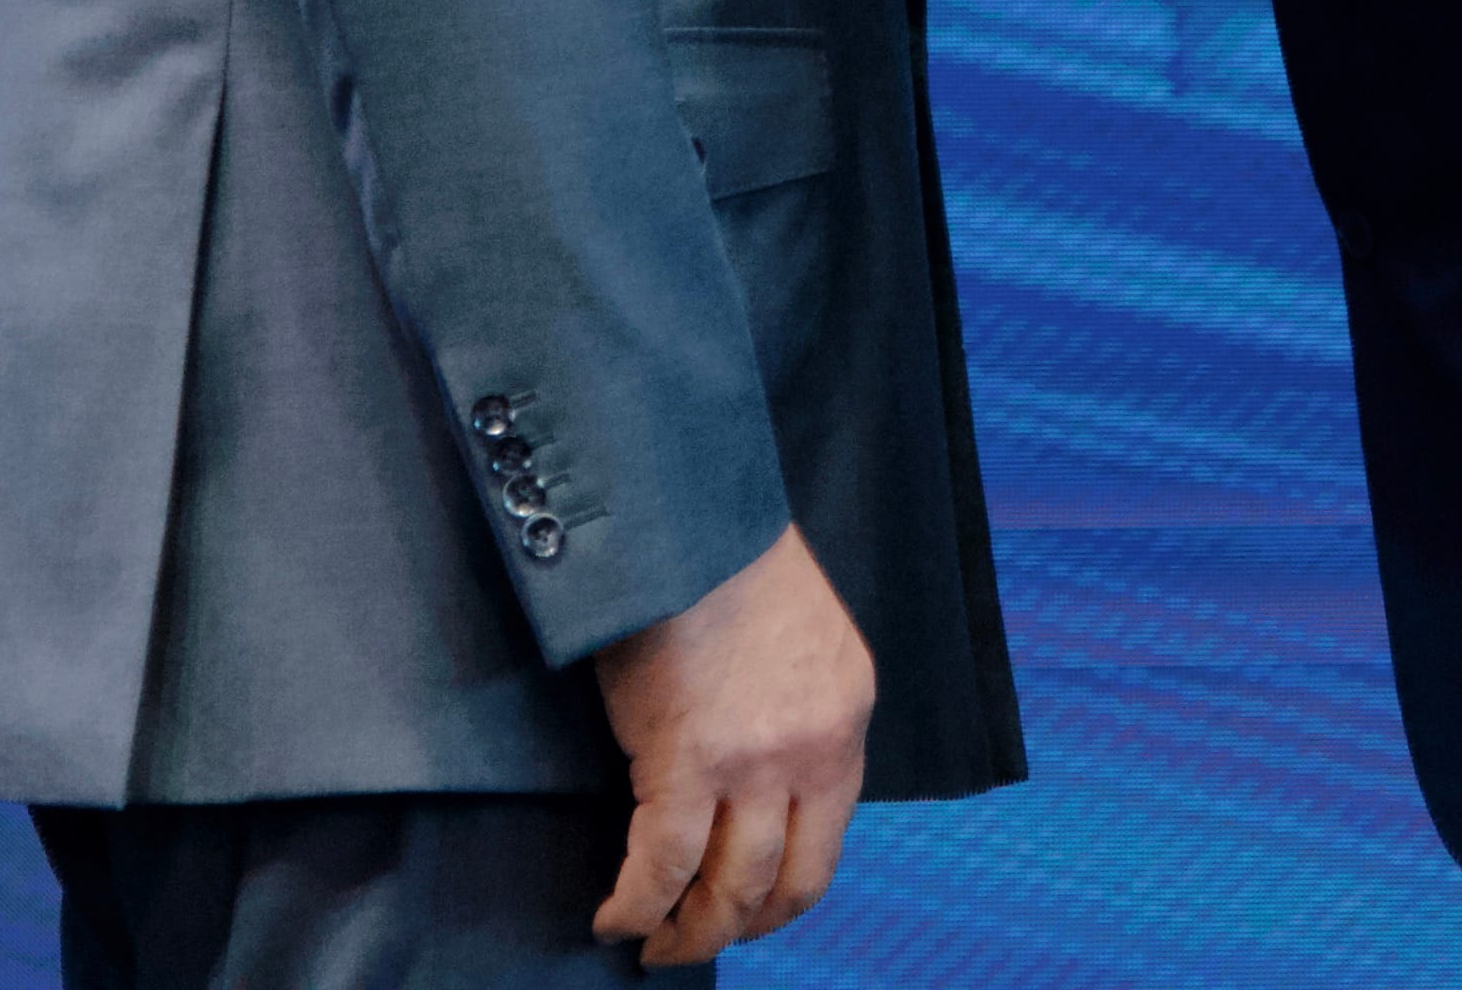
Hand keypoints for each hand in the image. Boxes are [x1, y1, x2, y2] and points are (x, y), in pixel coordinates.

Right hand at [588, 520, 872, 964]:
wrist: (685, 515)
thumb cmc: (726, 562)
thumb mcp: (801, 640)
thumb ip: (795, 711)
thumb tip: (758, 785)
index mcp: (848, 717)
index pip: (825, 840)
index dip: (783, 894)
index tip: (750, 912)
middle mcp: (813, 752)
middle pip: (785, 881)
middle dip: (739, 926)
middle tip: (696, 941)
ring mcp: (751, 763)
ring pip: (727, 887)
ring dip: (688, 932)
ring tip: (654, 946)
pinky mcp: (683, 762)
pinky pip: (660, 865)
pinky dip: (635, 905)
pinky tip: (613, 920)